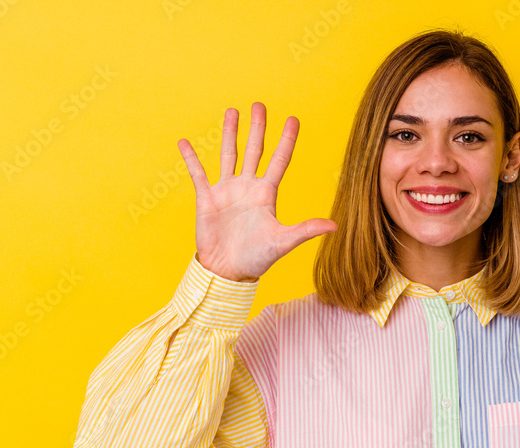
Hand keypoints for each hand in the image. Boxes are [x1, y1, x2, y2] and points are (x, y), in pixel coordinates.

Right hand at [177, 102, 337, 281]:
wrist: (228, 272)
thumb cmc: (257, 258)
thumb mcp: (283, 242)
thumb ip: (306, 230)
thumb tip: (335, 225)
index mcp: (267, 194)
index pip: (279, 160)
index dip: (287, 140)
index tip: (293, 119)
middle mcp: (248, 187)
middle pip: (254, 150)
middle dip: (257, 128)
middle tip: (260, 104)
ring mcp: (227, 191)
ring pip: (228, 155)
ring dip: (229, 133)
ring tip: (232, 111)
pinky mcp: (206, 199)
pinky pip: (198, 174)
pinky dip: (190, 158)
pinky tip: (184, 142)